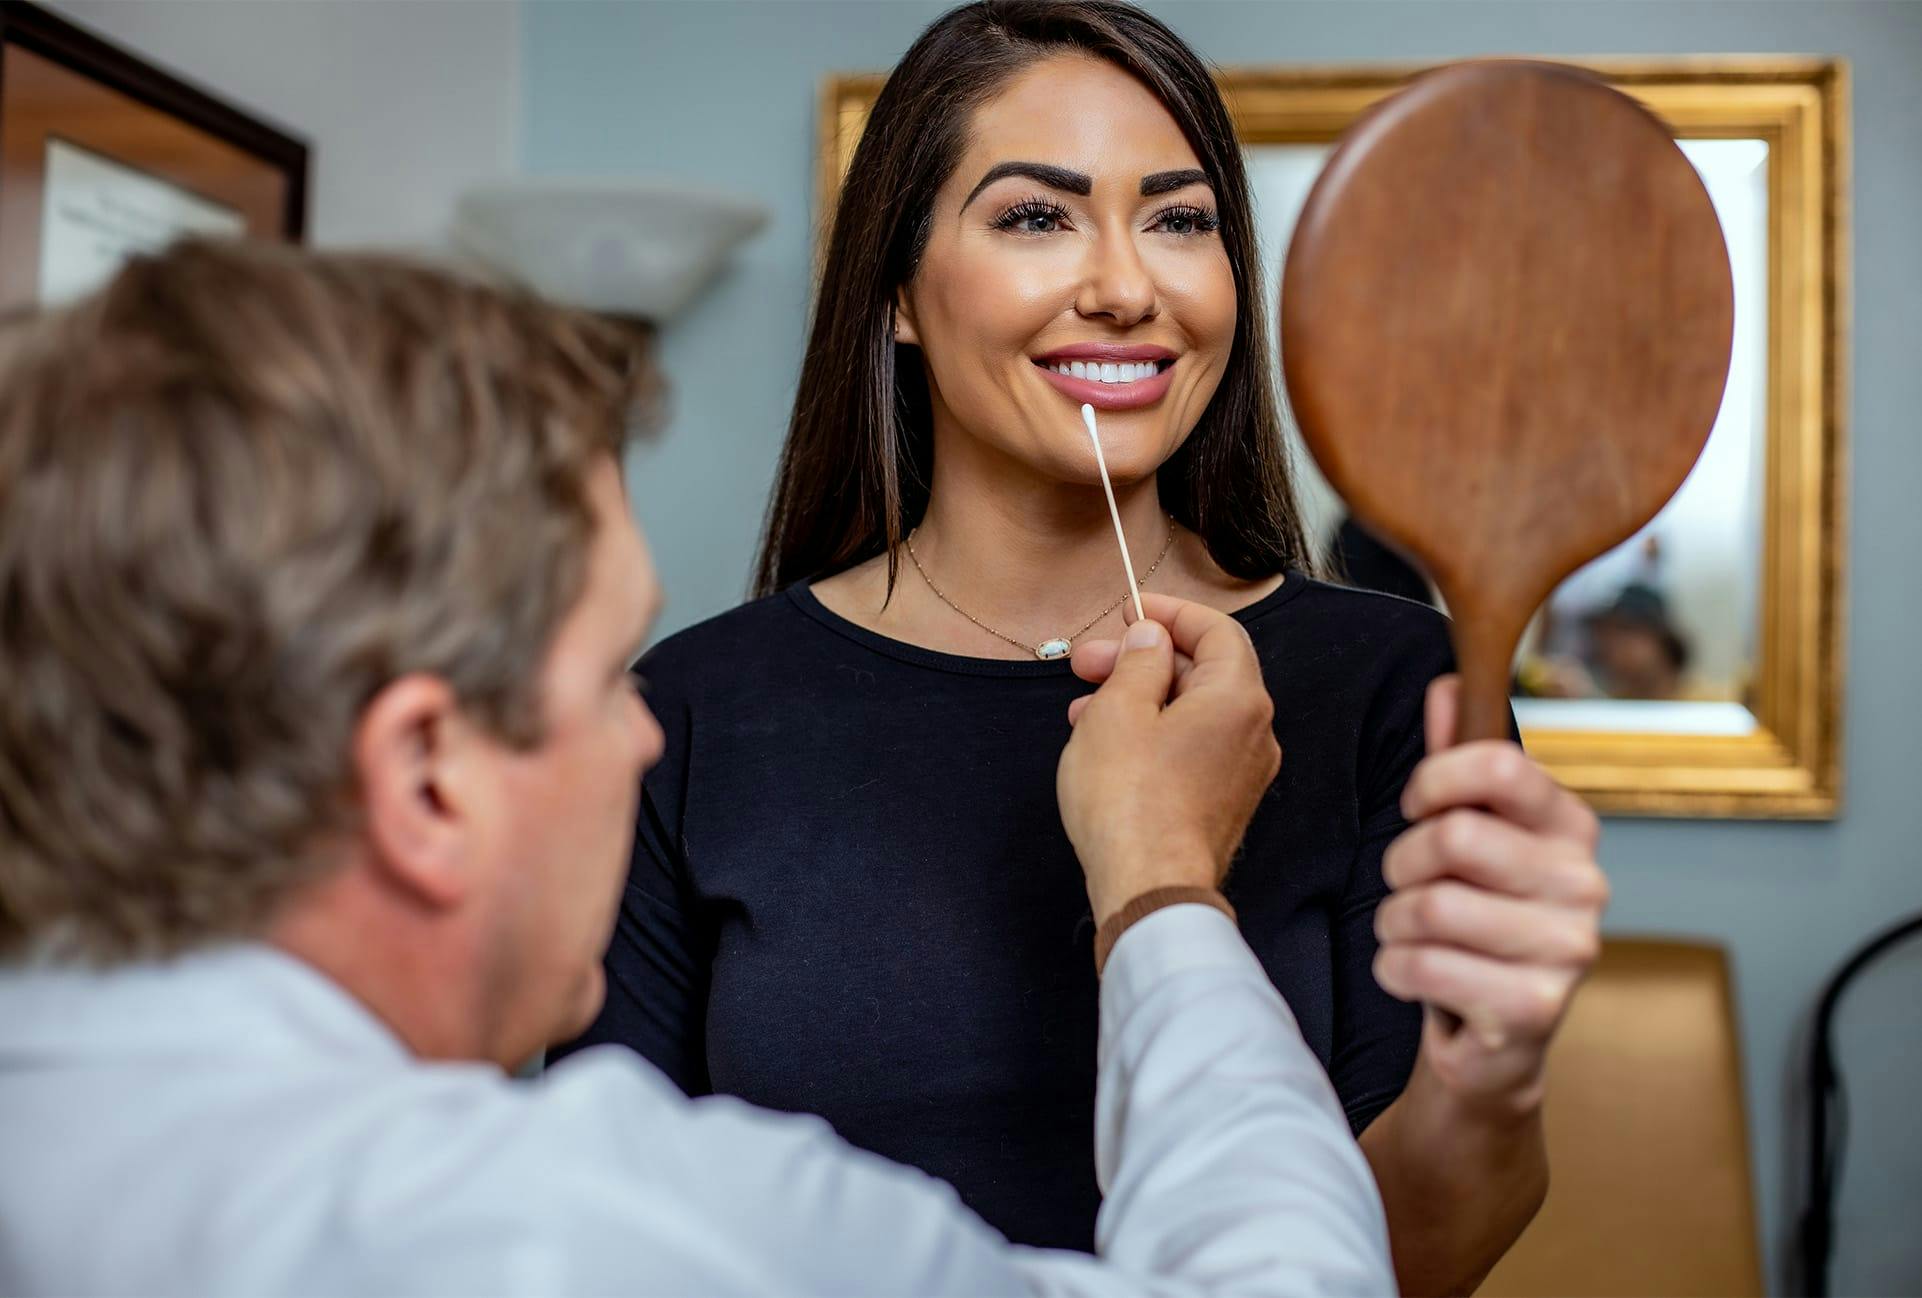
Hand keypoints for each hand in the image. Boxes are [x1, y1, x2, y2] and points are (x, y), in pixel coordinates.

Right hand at [1056, 594, 1280, 925]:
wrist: (1149, 889)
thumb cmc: (1130, 804)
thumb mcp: (1117, 712)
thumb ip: (1137, 663)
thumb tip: (1152, 639)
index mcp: (1238, 698)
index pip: (1217, 631)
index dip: (1172, 614)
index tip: (1132, 611)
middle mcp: (1254, 732)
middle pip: (1203, 672)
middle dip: (1142, 660)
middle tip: (1089, 662)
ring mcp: (1243, 772)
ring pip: (1193, 712)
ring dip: (1141, 699)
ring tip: (1084, 708)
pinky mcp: (1225, 803)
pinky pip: (1193, 748)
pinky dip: (1154, 733)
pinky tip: (1108, 744)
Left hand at [1375, 676, 1607, 1115]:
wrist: (1491, 1041)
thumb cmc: (1473, 923)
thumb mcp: (1465, 838)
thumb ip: (1456, 766)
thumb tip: (1447, 684)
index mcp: (1570, 829)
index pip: (1498, 765)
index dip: (1433, 783)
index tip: (1418, 809)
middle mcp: (1585, 885)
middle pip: (1451, 838)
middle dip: (1401, 865)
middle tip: (1408, 888)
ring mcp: (1568, 950)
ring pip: (1428, 906)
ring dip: (1393, 924)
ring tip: (1414, 937)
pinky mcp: (1535, 1009)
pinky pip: (1421, 965)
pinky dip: (1394, 970)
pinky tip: (1415, 978)